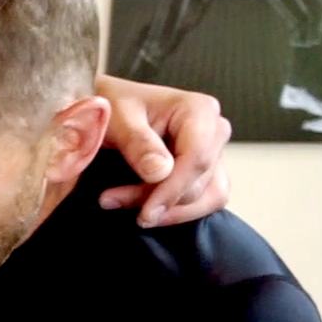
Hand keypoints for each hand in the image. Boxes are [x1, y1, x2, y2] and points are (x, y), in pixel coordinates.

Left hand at [94, 74, 232, 227]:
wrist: (108, 108)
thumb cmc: (113, 108)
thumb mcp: (117, 120)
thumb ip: (138, 143)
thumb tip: (160, 173)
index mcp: (199, 110)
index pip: (197, 159)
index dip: (171, 190)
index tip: (145, 213)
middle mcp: (214, 130)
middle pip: (197, 182)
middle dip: (156, 199)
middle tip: (109, 200)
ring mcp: (213, 152)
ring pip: (205, 197)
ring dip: (166, 211)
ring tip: (120, 204)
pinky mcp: (205, 172)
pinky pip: (203, 202)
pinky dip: (174, 212)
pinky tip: (144, 210)